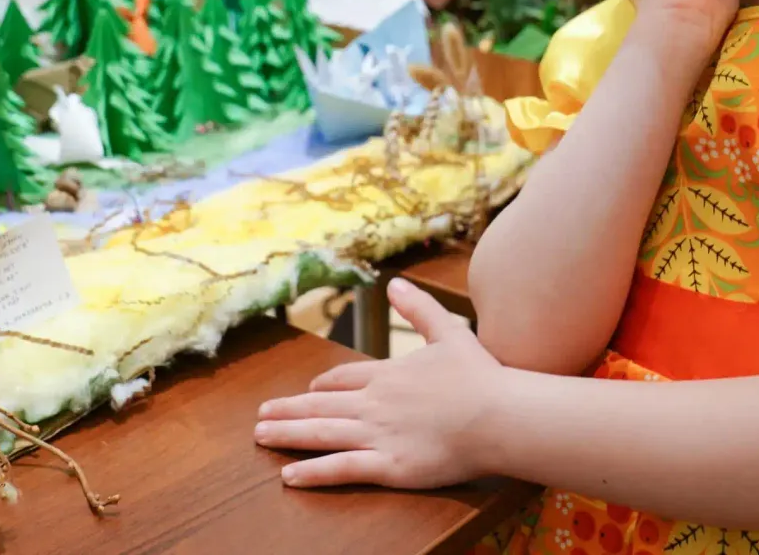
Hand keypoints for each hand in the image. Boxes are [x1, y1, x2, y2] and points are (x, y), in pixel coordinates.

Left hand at [255, 279, 500, 488]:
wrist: (498, 415)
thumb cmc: (480, 377)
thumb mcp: (449, 332)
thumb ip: (419, 309)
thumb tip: (395, 282)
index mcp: (388, 375)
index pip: (344, 379)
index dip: (323, 385)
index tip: (308, 390)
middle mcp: (375, 404)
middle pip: (321, 406)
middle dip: (288, 411)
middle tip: (260, 417)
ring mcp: (379, 436)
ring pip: (322, 434)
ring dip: (288, 435)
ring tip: (260, 437)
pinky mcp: (389, 466)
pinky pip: (342, 469)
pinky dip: (313, 473)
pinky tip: (289, 476)